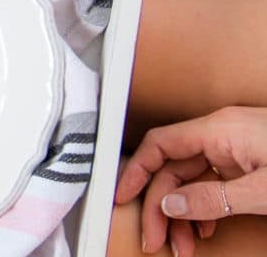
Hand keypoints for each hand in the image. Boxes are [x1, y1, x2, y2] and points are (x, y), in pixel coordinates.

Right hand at [115, 106, 266, 255]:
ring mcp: (236, 150)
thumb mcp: (264, 191)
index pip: (160, 145)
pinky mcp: (248, 165)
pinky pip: (213, 185)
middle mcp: (222, 136)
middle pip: (173, 170)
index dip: (136, 171)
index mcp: (220, 130)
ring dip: (184, 216)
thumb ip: (215, 198)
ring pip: (191, 182)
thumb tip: (173, 204)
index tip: (122, 198)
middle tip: (157, 241)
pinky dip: (205, 210)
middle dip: (162, 208)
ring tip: (183, 247)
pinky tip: (205, 231)